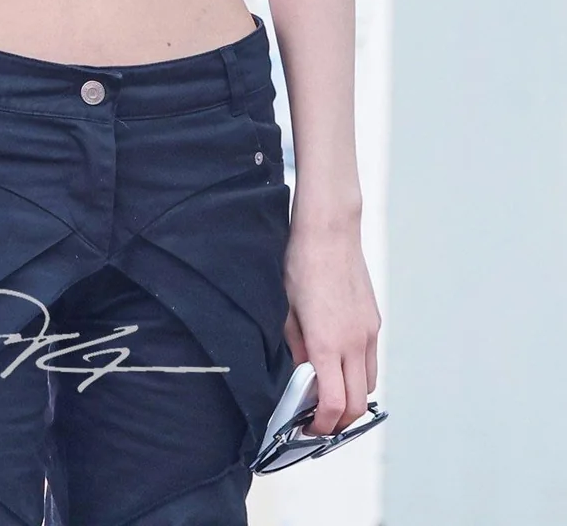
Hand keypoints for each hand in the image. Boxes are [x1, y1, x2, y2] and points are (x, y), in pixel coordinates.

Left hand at [281, 221, 381, 437]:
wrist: (330, 231)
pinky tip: (339, 364)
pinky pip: (371, 360)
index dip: (323, 425)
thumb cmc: (301, 264)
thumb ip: (295, 348)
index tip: (309, 428)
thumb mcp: (286, 310)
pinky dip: (359, 373)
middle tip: (319, 421)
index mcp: (327, 343)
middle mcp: (354, 343)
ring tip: (329, 394)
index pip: (335, 404)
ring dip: (353, 398)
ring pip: (369, 385)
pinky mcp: (375, 321)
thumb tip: (302, 375)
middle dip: (340, 422)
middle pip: (358, 405)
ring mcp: (368, 332)